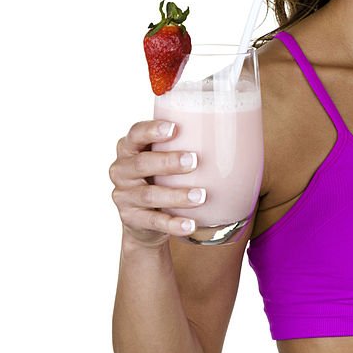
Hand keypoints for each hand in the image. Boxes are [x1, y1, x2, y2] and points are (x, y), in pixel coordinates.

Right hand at [109, 120, 206, 247]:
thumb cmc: (161, 177)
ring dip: (176, 195)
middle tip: (193, 161)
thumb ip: (182, 143)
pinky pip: (154, 221)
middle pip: (141, 164)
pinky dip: (174, 224)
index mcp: (129, 148)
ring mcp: (124, 196)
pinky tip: (191, 224)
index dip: (151, 130)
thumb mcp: (163, 157)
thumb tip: (230, 133)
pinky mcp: (132, 219)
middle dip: (168, 162)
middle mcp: (121, 170)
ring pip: (149, 195)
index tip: (174, 127)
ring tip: (201, 196)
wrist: (145, 219)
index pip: (135, 134)